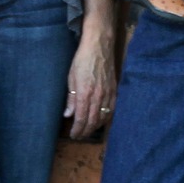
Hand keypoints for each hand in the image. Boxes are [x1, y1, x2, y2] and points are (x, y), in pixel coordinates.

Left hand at [65, 0, 116, 138]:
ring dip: (95, 127)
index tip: (73, 135)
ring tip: (88, 131)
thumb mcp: (71, 78)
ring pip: (103, 117)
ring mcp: (108, 94)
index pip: (81, 118)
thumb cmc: (82, 60)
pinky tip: (101, 121)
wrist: (99, 46)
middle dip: (85, 131)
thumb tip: (68, 115)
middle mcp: (98, 96)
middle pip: (93, 121)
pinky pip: (111, 110)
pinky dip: (106, 118)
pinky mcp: (114, 90)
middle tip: (79, 136)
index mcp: (85, 93)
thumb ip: (70, 98)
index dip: (77, 129)